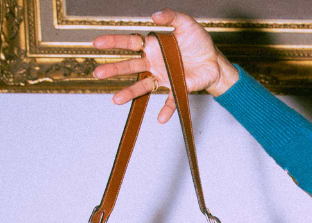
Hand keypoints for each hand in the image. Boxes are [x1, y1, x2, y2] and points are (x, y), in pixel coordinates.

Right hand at [91, 8, 239, 122]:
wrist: (214, 60)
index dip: (113, 42)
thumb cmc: (198, 42)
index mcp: (152, 46)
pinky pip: (171, 101)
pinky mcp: (178, 88)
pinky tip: (161, 118)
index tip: (96, 43)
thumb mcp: (186, 23)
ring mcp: (164, 77)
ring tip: (116, 100)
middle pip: (131, 66)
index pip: (129, 43)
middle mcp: (154, 63)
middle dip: (114, 69)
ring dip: (130, 93)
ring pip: (144, 86)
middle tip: (98, 73)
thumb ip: (171, 16)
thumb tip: (155, 15)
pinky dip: (167, 110)